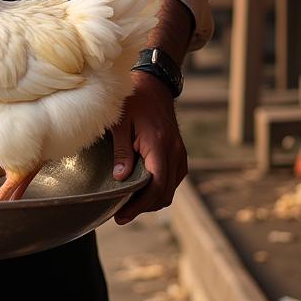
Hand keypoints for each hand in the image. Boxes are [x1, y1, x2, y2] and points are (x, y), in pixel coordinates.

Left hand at [109, 70, 187, 223]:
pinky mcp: (179, 153)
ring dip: (151, 200)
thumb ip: (122, 151)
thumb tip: (120, 179)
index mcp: (159, 145)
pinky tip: (140, 190)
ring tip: (128, 205)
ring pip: (170, 189)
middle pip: (164, 193)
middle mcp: (175, 152)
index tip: (122, 215)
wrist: (154, 84)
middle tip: (121, 214)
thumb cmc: (133, 100)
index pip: (156, 186)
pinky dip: (158, 189)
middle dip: (144, 207)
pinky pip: (172, 179)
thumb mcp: (120, 122)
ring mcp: (180, 154)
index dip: (140, 205)